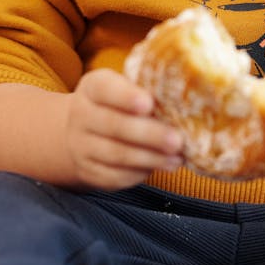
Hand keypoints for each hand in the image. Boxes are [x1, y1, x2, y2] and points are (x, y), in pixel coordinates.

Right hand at [65, 69, 183, 190]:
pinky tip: (162, 167)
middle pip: (114, 125)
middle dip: (149, 134)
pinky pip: (114, 176)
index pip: (105, 88)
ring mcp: (81, 146)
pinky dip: (140, 173)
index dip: (126, 97)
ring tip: (177, 158)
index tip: (149, 103)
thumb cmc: (118, 105)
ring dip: (150, 158)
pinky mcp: (88, 171)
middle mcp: (81, 115)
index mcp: (93, 88)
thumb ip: (147, 90)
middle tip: (177, 140)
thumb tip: (185, 99)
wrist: (80, 132)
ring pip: (116, 154)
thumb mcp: (125, 88)